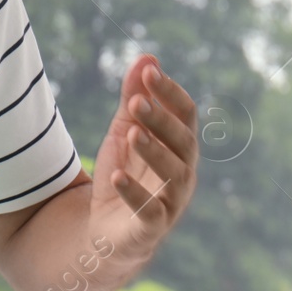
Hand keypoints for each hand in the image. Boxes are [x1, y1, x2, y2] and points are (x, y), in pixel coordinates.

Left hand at [87, 54, 199, 263]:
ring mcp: (171, 202)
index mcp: (180, 147)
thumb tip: (145, 57)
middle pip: (181, 141)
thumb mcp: (123, 134)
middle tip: (136, 101)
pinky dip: (134, 193)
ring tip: (131, 133)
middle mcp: (183, 172)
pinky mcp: (151, 228)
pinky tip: (117, 177)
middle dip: (160, 120)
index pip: (185, 114)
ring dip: (152, 152)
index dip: (169, 92)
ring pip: (171, 174)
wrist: (106, 232)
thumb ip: (133, 100)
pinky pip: (149, 211)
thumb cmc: (123, 177)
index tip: (148, 71)